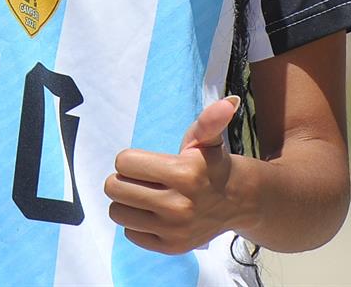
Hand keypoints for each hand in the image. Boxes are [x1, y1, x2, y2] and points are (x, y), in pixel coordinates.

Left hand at [106, 95, 243, 256]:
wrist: (236, 201)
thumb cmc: (211, 164)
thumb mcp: (207, 140)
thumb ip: (209, 121)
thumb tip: (228, 102)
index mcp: (184, 173)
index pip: (124, 163)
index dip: (129, 159)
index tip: (145, 162)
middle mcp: (179, 205)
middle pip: (114, 188)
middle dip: (123, 179)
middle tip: (141, 178)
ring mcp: (174, 230)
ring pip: (117, 212)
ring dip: (126, 202)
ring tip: (145, 195)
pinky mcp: (170, 247)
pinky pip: (130, 234)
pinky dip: (137, 223)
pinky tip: (154, 214)